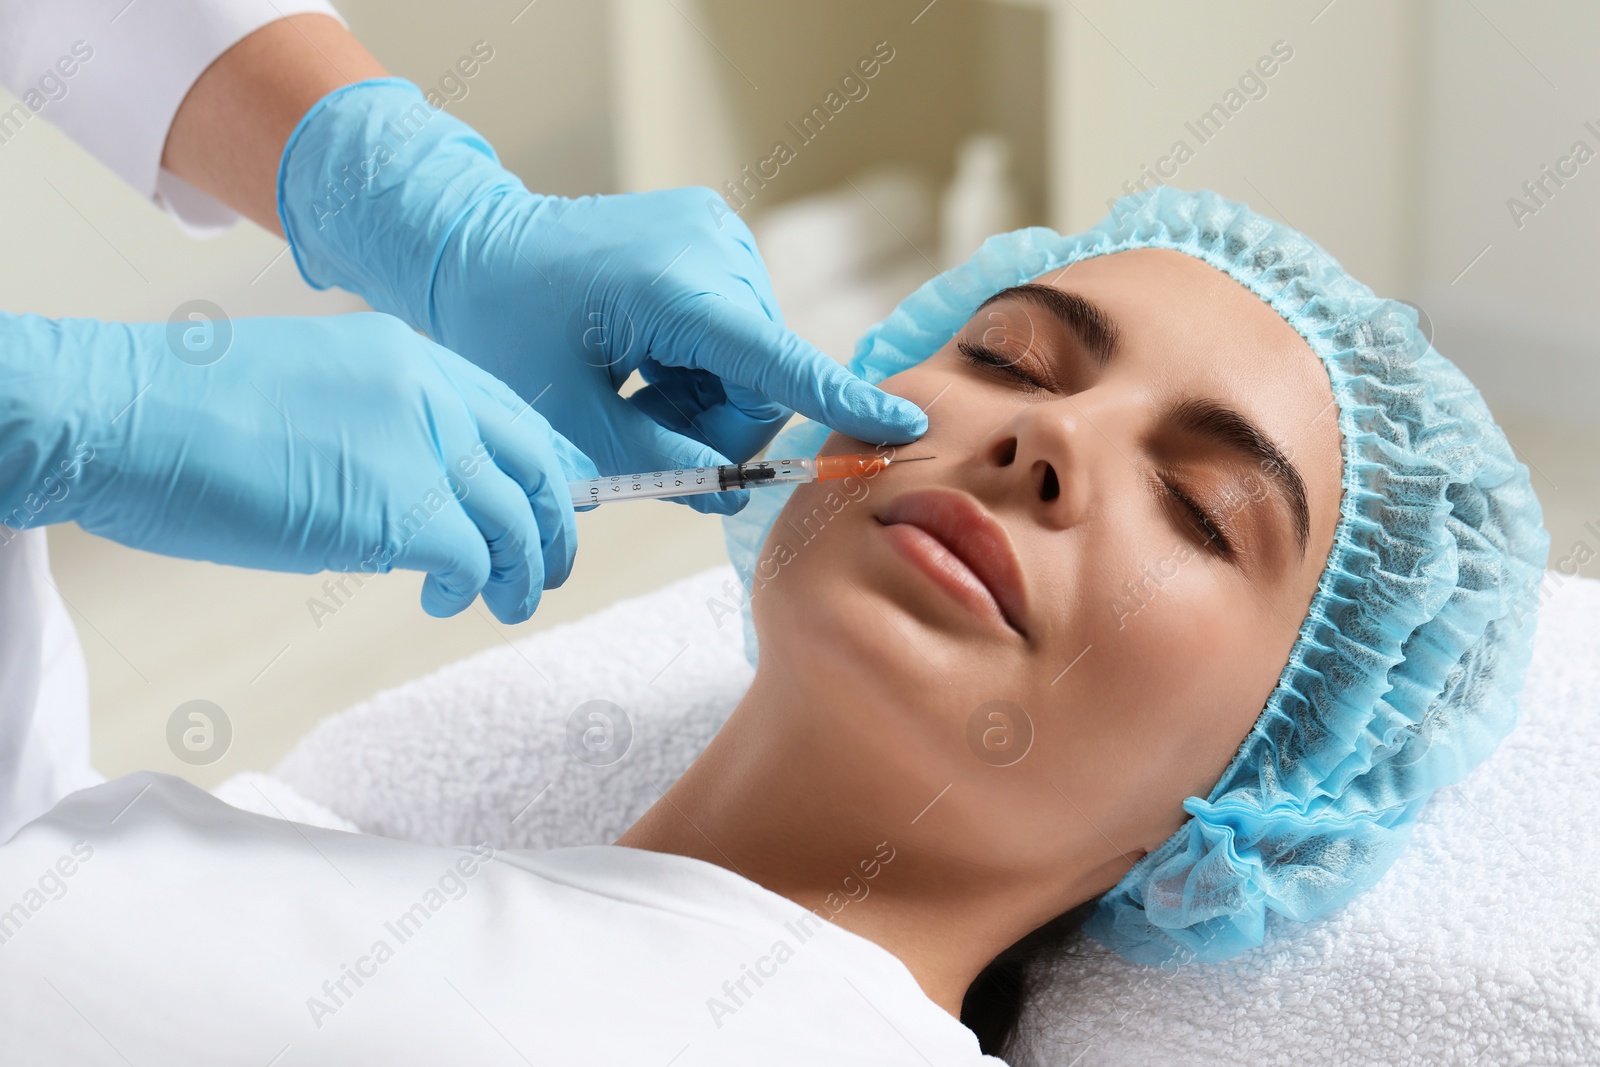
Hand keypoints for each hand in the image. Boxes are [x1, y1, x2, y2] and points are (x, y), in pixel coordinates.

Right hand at [0, 310, 595, 622]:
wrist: (125, 416)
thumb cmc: (183, 412)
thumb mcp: (307, 386)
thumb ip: (373, 420)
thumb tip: (401, 483)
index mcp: (404, 353)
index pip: (507, 411)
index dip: (539, 464)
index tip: (544, 502)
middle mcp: (428, 390)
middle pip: (533, 463)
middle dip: (553, 522)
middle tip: (544, 566)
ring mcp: (420, 446)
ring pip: (516, 519)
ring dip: (524, 570)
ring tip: (510, 601)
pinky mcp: (402, 509)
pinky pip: (473, 559)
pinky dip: (472, 589)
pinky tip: (445, 602)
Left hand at [277, 79, 927, 514]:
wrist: (469, 243)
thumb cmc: (502, 328)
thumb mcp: (568, 419)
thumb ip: (655, 464)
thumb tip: (727, 492)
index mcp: (674, 286)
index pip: (774, 361)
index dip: (838, 404)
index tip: (903, 430)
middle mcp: (713, 249)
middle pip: (760, 381)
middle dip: (714, 428)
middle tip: (645, 439)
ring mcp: (717, 236)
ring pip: (750, 365)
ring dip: (700, 400)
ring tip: (632, 389)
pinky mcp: (713, 238)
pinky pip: (734, 333)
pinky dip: (696, 367)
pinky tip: (642, 359)